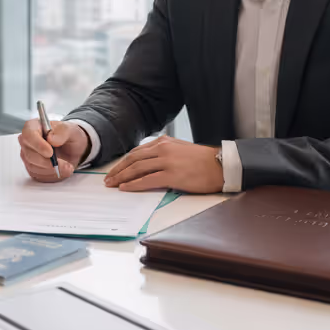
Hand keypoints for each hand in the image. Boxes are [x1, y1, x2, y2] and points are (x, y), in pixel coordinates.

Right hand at [19, 119, 88, 182]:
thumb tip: (51, 138)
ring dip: (52, 170)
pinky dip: (52, 175)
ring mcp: (28, 156)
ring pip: (34, 167)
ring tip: (68, 167)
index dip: (38, 144)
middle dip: (47, 162)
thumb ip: (62, 132)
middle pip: (29, 154)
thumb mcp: (70, 130)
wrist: (73, 149)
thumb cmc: (68, 136)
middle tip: (65, 164)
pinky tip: (62, 170)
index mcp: (33, 127)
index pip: (28, 134)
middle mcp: (27, 142)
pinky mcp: (32, 169)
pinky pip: (38, 175)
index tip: (50, 152)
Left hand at [103, 137, 223, 193]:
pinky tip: (125, 188)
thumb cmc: (203, 161)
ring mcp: (167, 161)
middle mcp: (163, 149)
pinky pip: (147, 180)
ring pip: (137, 169)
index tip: (115, 169)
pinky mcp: (172, 175)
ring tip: (112, 184)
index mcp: (163, 142)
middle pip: (133, 159)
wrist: (221, 165)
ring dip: (122, 177)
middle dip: (118, 170)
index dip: (123, 162)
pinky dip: (134, 184)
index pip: (137, 152)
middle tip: (107, 179)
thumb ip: (163, 153)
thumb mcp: (179, 150)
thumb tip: (148, 163)